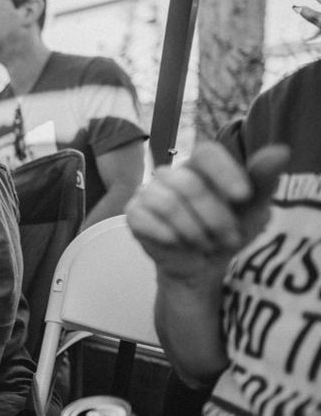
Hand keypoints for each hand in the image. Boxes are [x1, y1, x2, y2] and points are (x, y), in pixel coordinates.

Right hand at [124, 142, 288, 281]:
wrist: (199, 264)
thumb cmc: (226, 232)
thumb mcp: (252, 210)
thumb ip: (262, 180)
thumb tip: (281, 151)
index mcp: (199, 166)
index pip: (206, 153)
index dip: (224, 172)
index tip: (242, 197)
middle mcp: (170, 174)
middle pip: (189, 185)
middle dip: (214, 217)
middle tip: (229, 238)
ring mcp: (148, 192)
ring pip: (168, 204)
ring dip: (193, 230)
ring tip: (205, 244)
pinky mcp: (133, 213)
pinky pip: (145, 218)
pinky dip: (166, 234)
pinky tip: (178, 243)